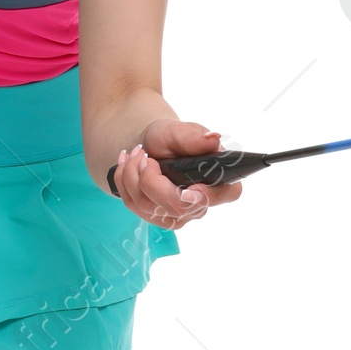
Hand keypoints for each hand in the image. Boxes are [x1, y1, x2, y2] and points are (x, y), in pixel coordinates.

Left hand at [110, 119, 241, 228]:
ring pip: (149, 206)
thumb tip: (213, 139)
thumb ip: (194, 138)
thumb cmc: (171, 139)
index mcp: (219, 180)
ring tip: (135, 154)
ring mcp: (178, 215)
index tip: (192, 189)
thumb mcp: (180, 132)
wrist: (151, 146)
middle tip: (144, 156)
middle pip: (177, 206)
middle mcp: (201, 203)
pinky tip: (126, 164)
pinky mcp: (156, 217)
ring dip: (132, 175)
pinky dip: (123, 181)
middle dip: (151, 180)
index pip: (227, 194)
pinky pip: (133, 205)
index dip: (211, 195)